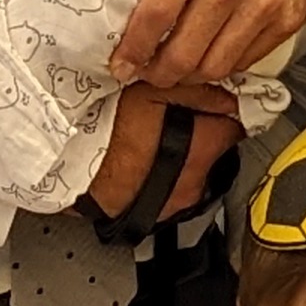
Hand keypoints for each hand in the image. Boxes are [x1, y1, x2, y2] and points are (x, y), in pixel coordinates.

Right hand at [84, 84, 240, 226]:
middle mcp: (196, 181)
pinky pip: (170, 190)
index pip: (239, 128)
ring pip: (194, 173)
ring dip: (184, 157)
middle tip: (179, 117)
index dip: (228, 112)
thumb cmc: (105, 127)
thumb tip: (227, 96)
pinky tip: (143, 160)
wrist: (66, 164)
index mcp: (205, 147)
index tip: (219, 105)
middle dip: (205, 135)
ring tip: (156, 139)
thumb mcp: (155, 90)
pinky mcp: (155, 215)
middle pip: (217, 152)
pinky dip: (163, 176)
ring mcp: (176, 203)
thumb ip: (199, 91)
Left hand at [85, 0, 305, 87]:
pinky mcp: (288, 18)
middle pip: (183, 50)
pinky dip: (223, 66)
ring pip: (215, 64)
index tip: (120, 61)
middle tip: (143, 72)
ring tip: (173, 70)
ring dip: (188, 76)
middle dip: (156, 72)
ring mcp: (264, 2)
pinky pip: (247, 59)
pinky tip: (209, 57)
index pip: (157, 11)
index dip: (133, 46)